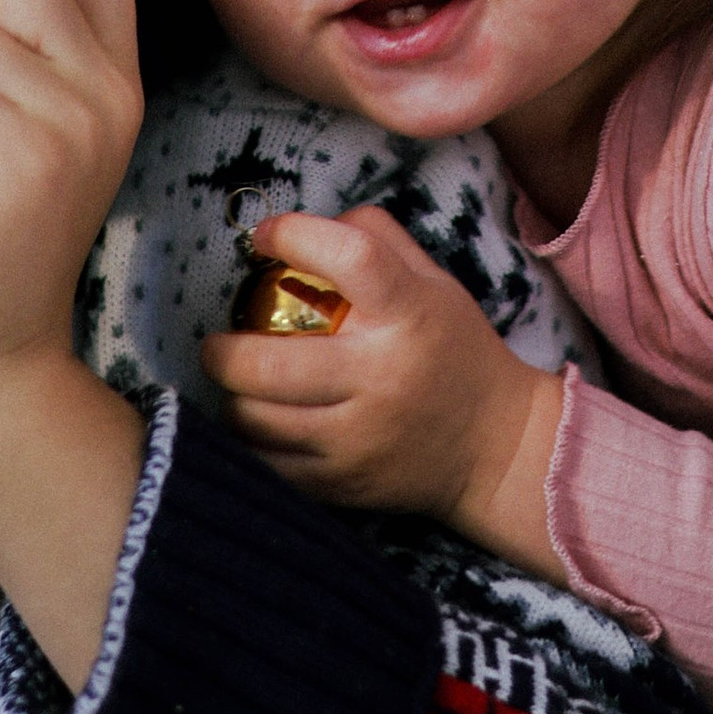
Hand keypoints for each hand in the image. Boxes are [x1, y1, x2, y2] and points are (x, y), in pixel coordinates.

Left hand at [202, 208, 567, 576]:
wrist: (496, 447)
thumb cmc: (454, 351)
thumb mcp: (433, 282)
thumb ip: (375, 239)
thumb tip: (300, 229)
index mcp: (409, 313)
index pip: (349, 258)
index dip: (293, 235)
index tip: (263, 238)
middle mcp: (382, 376)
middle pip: (269, 362)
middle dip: (222, 350)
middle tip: (216, 342)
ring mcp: (359, 438)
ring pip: (256, 420)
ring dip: (230, 397)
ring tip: (235, 384)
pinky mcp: (344, 485)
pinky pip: (269, 466)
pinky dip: (250, 442)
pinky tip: (256, 423)